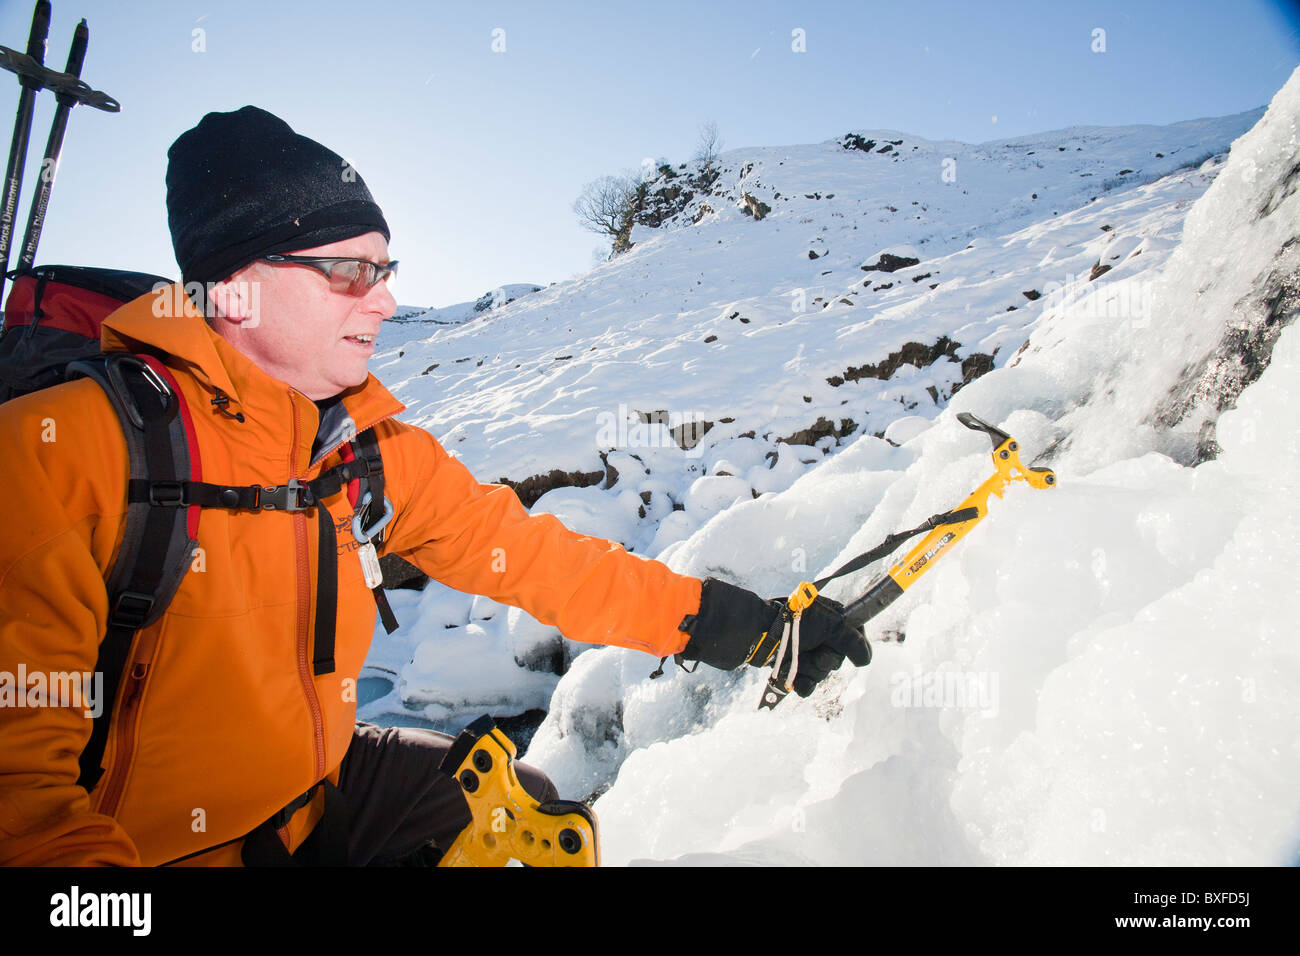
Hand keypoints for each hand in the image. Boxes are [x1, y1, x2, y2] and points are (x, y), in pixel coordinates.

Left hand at [679, 578, 870, 696]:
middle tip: (813, 652)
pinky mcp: (789, 662)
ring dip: (810, 672)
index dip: (854, 644)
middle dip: (824, 661)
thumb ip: (851, 641)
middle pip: (836, 659)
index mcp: (829, 617)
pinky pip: (804, 681)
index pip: (854, 633)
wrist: (755, 634)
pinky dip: (801, 684)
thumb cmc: (793, 623)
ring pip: (820, 673)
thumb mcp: (829, 626)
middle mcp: (818, 632)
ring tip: (797, 665)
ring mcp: (803, 648)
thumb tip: (867, 660)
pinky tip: (795, 683)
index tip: (855, 651)